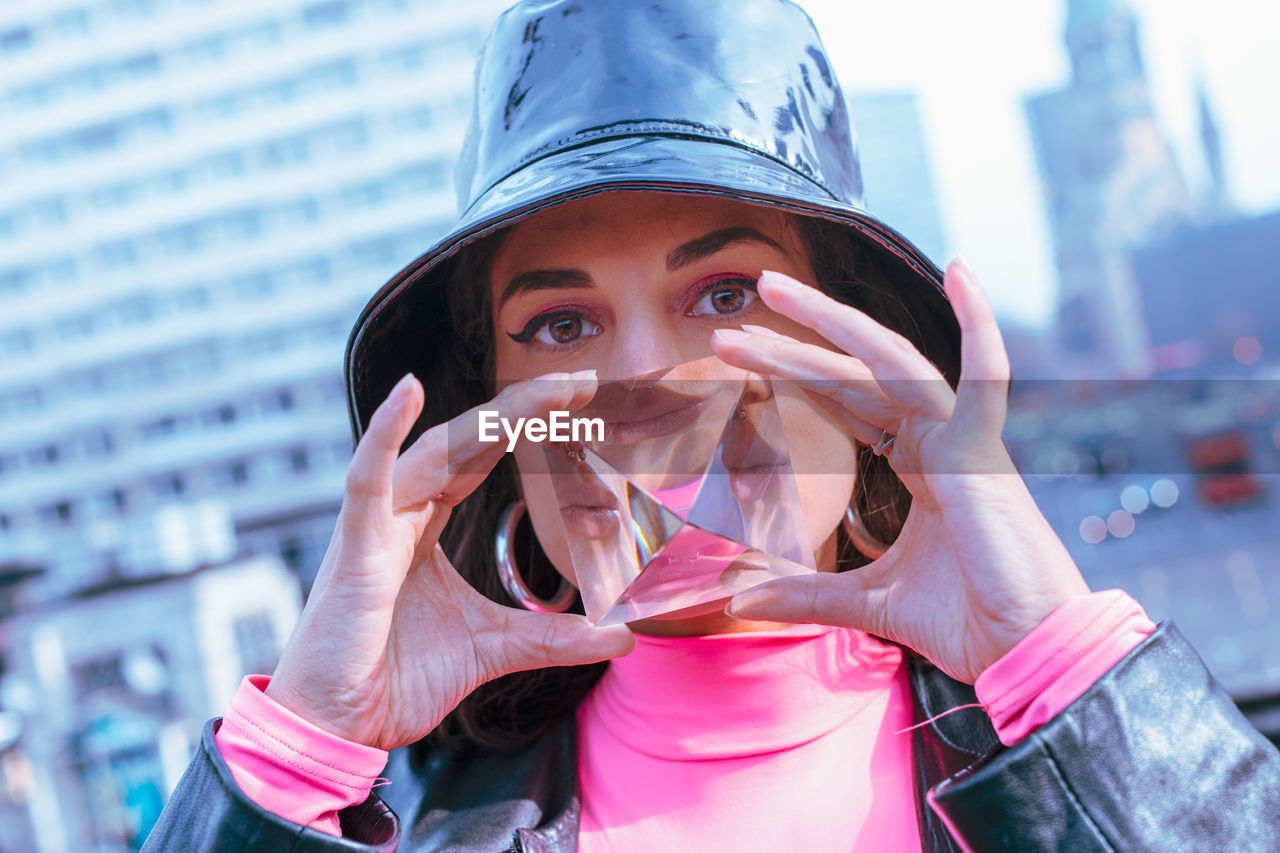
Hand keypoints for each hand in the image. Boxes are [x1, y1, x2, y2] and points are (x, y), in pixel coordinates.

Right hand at [265, 371, 634, 749]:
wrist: (338, 727)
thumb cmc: (397, 678)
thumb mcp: (496, 649)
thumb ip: (556, 637)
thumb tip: (624, 636)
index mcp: (425, 525)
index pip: (481, 458)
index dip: (526, 424)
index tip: (580, 400)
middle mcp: (400, 513)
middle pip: (466, 442)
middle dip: (523, 407)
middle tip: (581, 382)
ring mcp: (375, 525)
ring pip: (435, 451)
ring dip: (490, 418)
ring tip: (544, 390)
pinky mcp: (355, 550)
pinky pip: (368, 480)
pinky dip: (384, 433)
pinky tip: (409, 390)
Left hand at [712, 260, 1088, 683]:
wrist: (1026, 652)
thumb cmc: (966, 622)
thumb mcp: (866, 602)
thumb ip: (805, 593)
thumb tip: (738, 600)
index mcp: (918, 463)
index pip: (843, 401)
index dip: (793, 375)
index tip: (736, 358)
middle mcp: (938, 440)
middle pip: (850, 375)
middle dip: (787, 348)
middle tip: (724, 331)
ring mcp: (962, 440)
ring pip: (886, 363)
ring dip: (828, 323)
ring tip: (771, 288)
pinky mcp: (985, 454)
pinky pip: (988, 378)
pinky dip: (982, 325)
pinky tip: (963, 271)